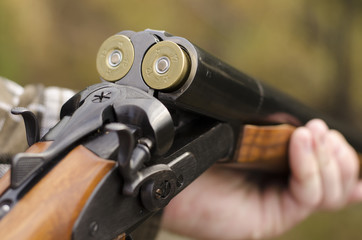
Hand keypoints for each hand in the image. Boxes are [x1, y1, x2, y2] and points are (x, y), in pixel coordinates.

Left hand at [161, 119, 361, 239]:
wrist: (175, 172)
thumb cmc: (205, 150)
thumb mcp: (248, 135)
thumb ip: (276, 134)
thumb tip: (308, 129)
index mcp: (282, 172)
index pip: (330, 170)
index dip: (338, 154)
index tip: (323, 130)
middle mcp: (285, 190)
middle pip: (338, 184)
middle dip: (337, 155)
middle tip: (319, 132)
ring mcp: (280, 205)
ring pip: (330, 193)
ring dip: (328, 160)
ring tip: (311, 135)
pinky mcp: (272, 217)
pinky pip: (307, 195)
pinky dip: (309, 166)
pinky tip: (300, 142)